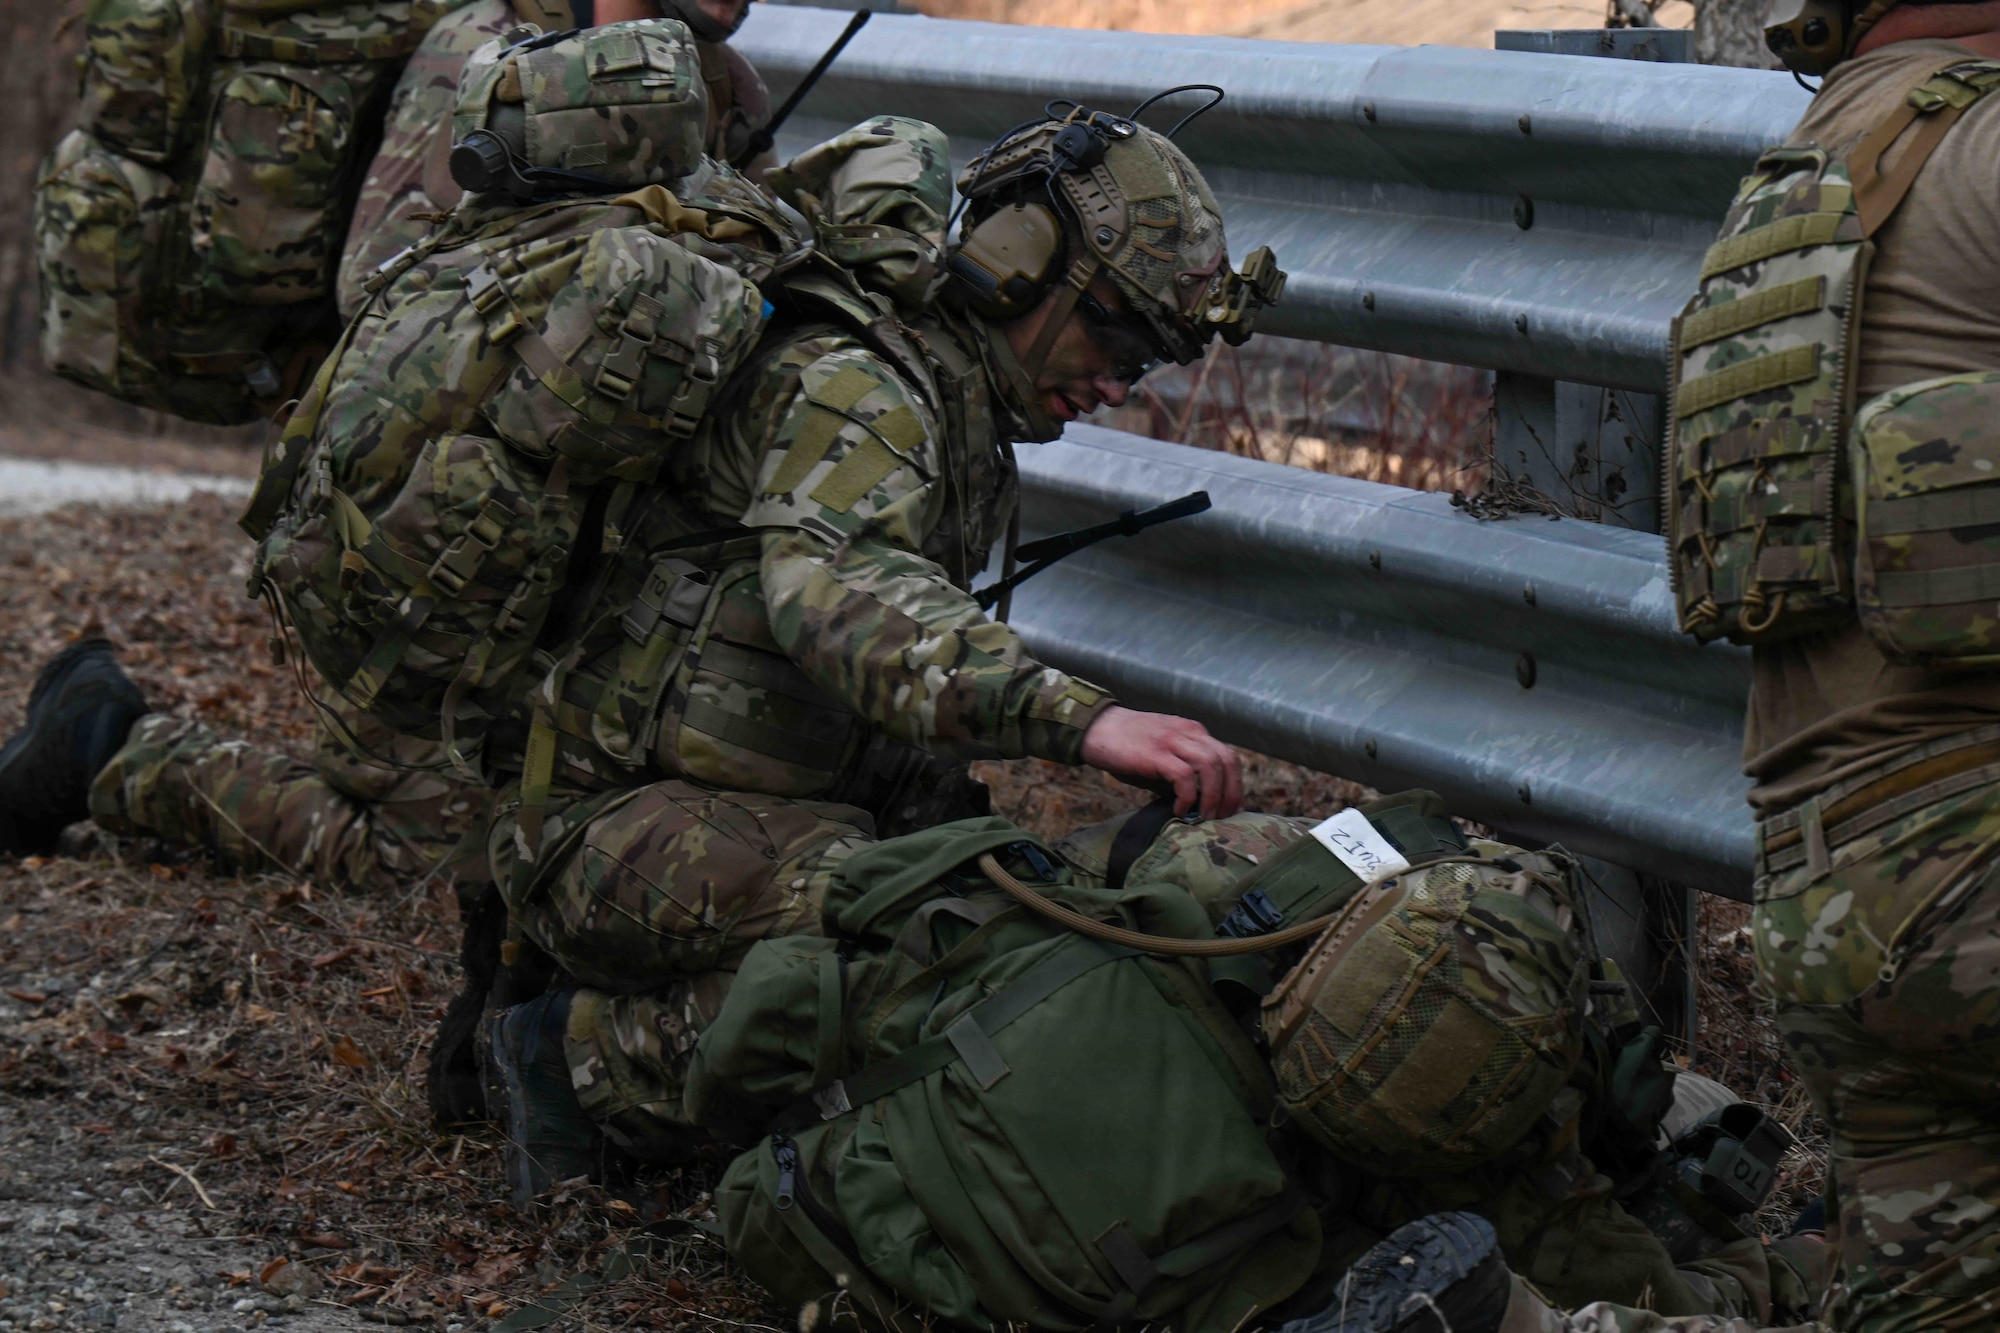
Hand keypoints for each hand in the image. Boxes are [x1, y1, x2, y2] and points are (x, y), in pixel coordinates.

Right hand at [1079, 706, 1243, 819]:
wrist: (1095, 729)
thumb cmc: (1126, 746)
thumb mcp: (1162, 754)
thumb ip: (1181, 771)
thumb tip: (1198, 805)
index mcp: (1193, 732)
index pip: (1228, 757)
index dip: (1235, 786)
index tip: (1231, 810)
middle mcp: (1189, 732)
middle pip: (1227, 761)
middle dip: (1231, 793)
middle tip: (1223, 818)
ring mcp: (1172, 741)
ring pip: (1212, 766)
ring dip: (1213, 796)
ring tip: (1204, 817)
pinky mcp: (1156, 753)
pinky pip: (1184, 776)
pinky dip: (1187, 796)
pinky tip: (1179, 809)